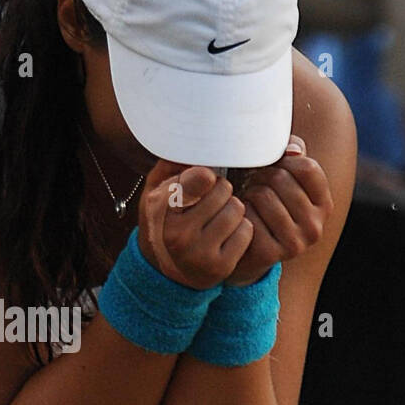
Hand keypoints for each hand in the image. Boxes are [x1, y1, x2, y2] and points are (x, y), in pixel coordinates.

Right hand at [137, 158, 250, 288]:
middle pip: (224, 189)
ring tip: (218, 216)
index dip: (206, 174)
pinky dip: (241, 229)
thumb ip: (174, 163)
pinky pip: (246, 231)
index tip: (205, 178)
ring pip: (237, 209)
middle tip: (210, 200)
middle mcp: (179, 234)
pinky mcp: (220, 266)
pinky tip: (226, 234)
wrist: (167, 268)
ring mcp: (200, 253)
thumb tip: (200, 135)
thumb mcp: (158, 189)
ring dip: (233, 208)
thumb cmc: (167, 218)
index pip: (200, 177)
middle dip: (222, 190)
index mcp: (162, 209)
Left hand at [225, 135, 331, 284]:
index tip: (271, 167)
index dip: (282, 160)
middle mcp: (315, 227)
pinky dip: (239, 212)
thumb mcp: (284, 178)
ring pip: (263, 195)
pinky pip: (248, 217)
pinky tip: (240, 217)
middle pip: (280, 178)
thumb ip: (293, 156)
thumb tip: (292, 151)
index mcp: (324, 205)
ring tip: (247, 199)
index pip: (307, 167)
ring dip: (247, 192)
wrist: (247, 250)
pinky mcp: (271, 254)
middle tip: (251, 183)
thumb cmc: (265, 205)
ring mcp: (295, 243)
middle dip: (259, 176)